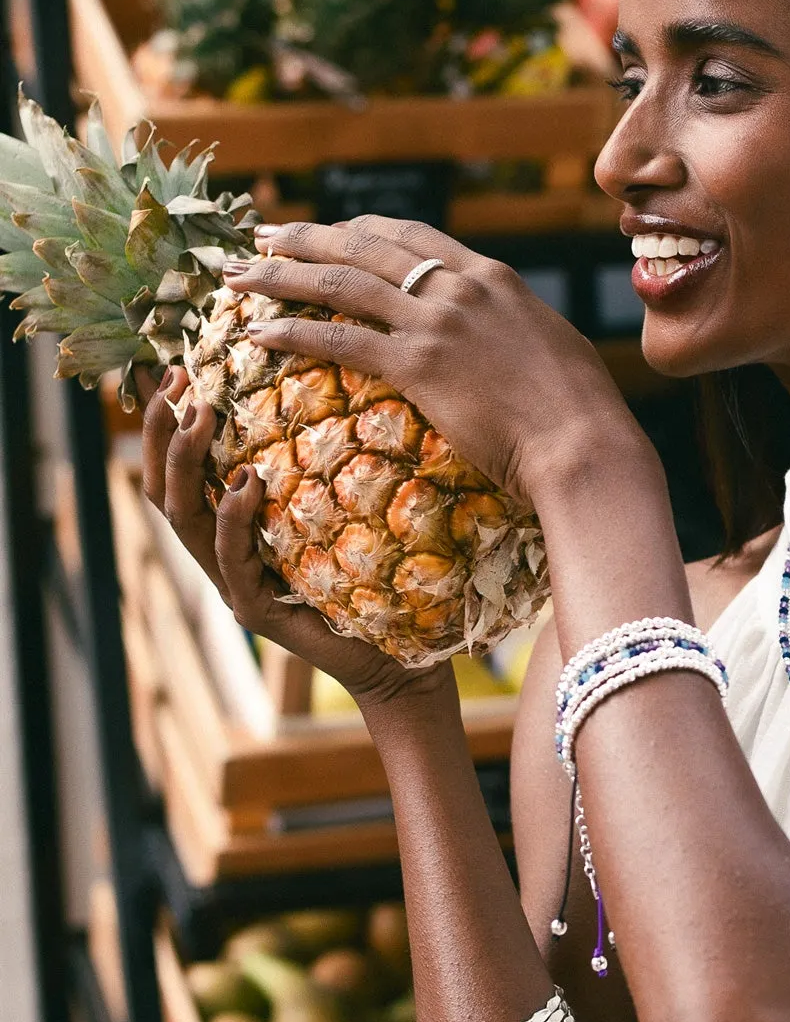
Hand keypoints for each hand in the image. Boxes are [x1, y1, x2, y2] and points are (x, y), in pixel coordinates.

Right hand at [139, 366, 449, 704]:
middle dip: (160, 430)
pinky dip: (234, 517)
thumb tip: (325, 396)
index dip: (163, 421)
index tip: (163, 364)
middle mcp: (223, 554)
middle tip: (172, 377)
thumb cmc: (372, 578)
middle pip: (165, 486)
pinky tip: (244, 481)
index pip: (182, 467)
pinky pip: (233, 560)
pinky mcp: (258, 612)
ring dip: (187, 462)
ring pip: (185, 518)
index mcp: (233, 529)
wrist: (397, 657)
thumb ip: (316, 470)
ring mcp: (235, 584)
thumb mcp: (339, 512)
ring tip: (198, 414)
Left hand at [224, 215, 644, 508]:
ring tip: (239, 275)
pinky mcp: (419, 366)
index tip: (329, 230)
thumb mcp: (549, 346)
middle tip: (262, 234)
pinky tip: (257, 334)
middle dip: (306, 238)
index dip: (359, 228)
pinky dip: (292, 333)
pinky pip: (339, 341)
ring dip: (281, 276)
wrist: (585, 443)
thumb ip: (514, 328)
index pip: (412, 234)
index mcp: (493, 277)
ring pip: (340, 284)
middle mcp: (460, 287)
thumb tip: (504, 337)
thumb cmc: (581, 410)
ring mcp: (437, 323)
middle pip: (365, 246)